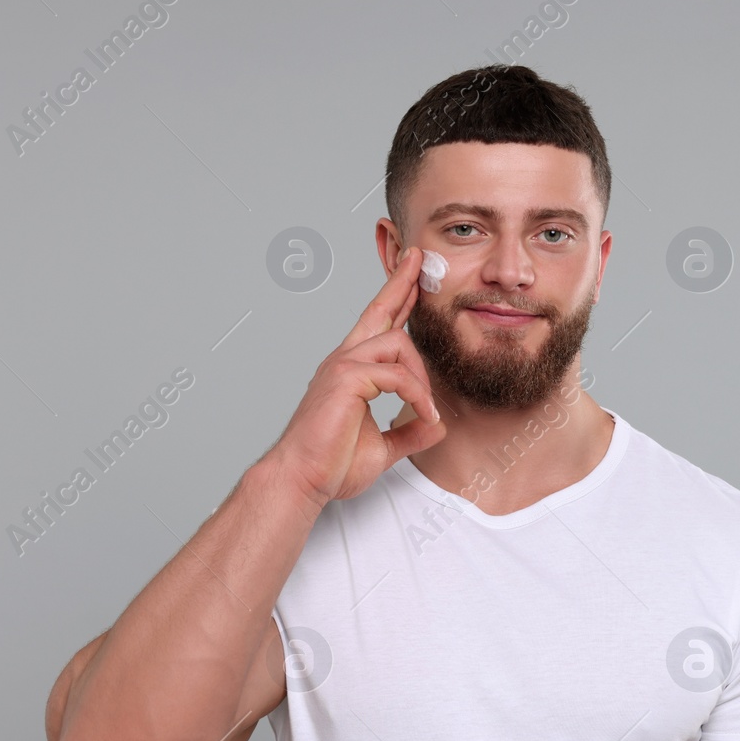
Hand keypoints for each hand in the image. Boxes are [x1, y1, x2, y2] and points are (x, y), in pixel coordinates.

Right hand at [266, 246, 445, 504]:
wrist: (302, 481)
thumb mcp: (383, 447)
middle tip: (418, 258)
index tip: (412, 275)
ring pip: (397, 343)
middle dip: (401, 282)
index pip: (377, 326)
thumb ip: (409, 433)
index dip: (396, 298)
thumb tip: (437, 425)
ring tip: (427, 408)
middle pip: (379, 310)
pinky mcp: (345, 379)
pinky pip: (396, 375)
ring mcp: (342, 366)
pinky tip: (424, 414)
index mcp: (351, 370)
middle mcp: (344, 360)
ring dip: (420, 375)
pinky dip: (416, 394)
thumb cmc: (330, 465)